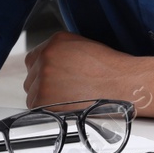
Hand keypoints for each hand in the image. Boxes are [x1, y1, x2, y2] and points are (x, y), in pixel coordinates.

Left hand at [23, 31, 137, 107]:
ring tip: (67, 100)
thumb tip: (50, 64)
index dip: (42, 71)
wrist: (122, 84)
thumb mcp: (82, 47)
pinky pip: (36, 108)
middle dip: (44, 85)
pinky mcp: (44, 98)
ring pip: (32, 93)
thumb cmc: (110, 69)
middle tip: (62, 92)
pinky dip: (47, 110)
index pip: (33, 59)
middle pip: (31, 77)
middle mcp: (46, 56)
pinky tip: (65, 107)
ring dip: (45, 99)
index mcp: (55, 42)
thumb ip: (61, 52)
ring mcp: (43, 77)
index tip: (52, 79)